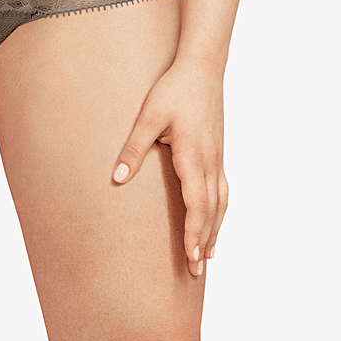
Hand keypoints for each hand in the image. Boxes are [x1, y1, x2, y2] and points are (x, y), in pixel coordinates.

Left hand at [112, 58, 227, 277]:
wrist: (203, 67)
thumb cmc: (174, 89)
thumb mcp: (148, 116)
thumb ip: (134, 147)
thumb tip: (117, 178)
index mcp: (194, 157)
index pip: (197, 205)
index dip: (194, 234)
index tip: (192, 259)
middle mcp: (211, 162)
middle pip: (211, 211)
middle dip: (205, 243)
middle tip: (197, 272)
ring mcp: (217, 158)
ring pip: (221, 203)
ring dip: (214, 231)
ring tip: (208, 258)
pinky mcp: (217, 153)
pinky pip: (222, 191)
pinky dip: (219, 212)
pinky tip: (215, 222)